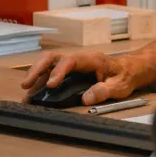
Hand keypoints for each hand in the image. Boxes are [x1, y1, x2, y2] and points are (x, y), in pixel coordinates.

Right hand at [20, 51, 139, 106]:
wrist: (130, 69)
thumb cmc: (125, 76)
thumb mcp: (119, 85)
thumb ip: (104, 91)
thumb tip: (86, 98)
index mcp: (91, 59)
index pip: (71, 61)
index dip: (58, 71)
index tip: (51, 85)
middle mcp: (79, 59)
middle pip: (53, 57)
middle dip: (38, 69)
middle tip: (26, 85)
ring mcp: (73, 64)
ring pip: (48, 63)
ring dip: (35, 75)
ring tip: (26, 93)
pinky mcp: (69, 71)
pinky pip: (51, 72)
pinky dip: (40, 81)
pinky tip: (33, 93)